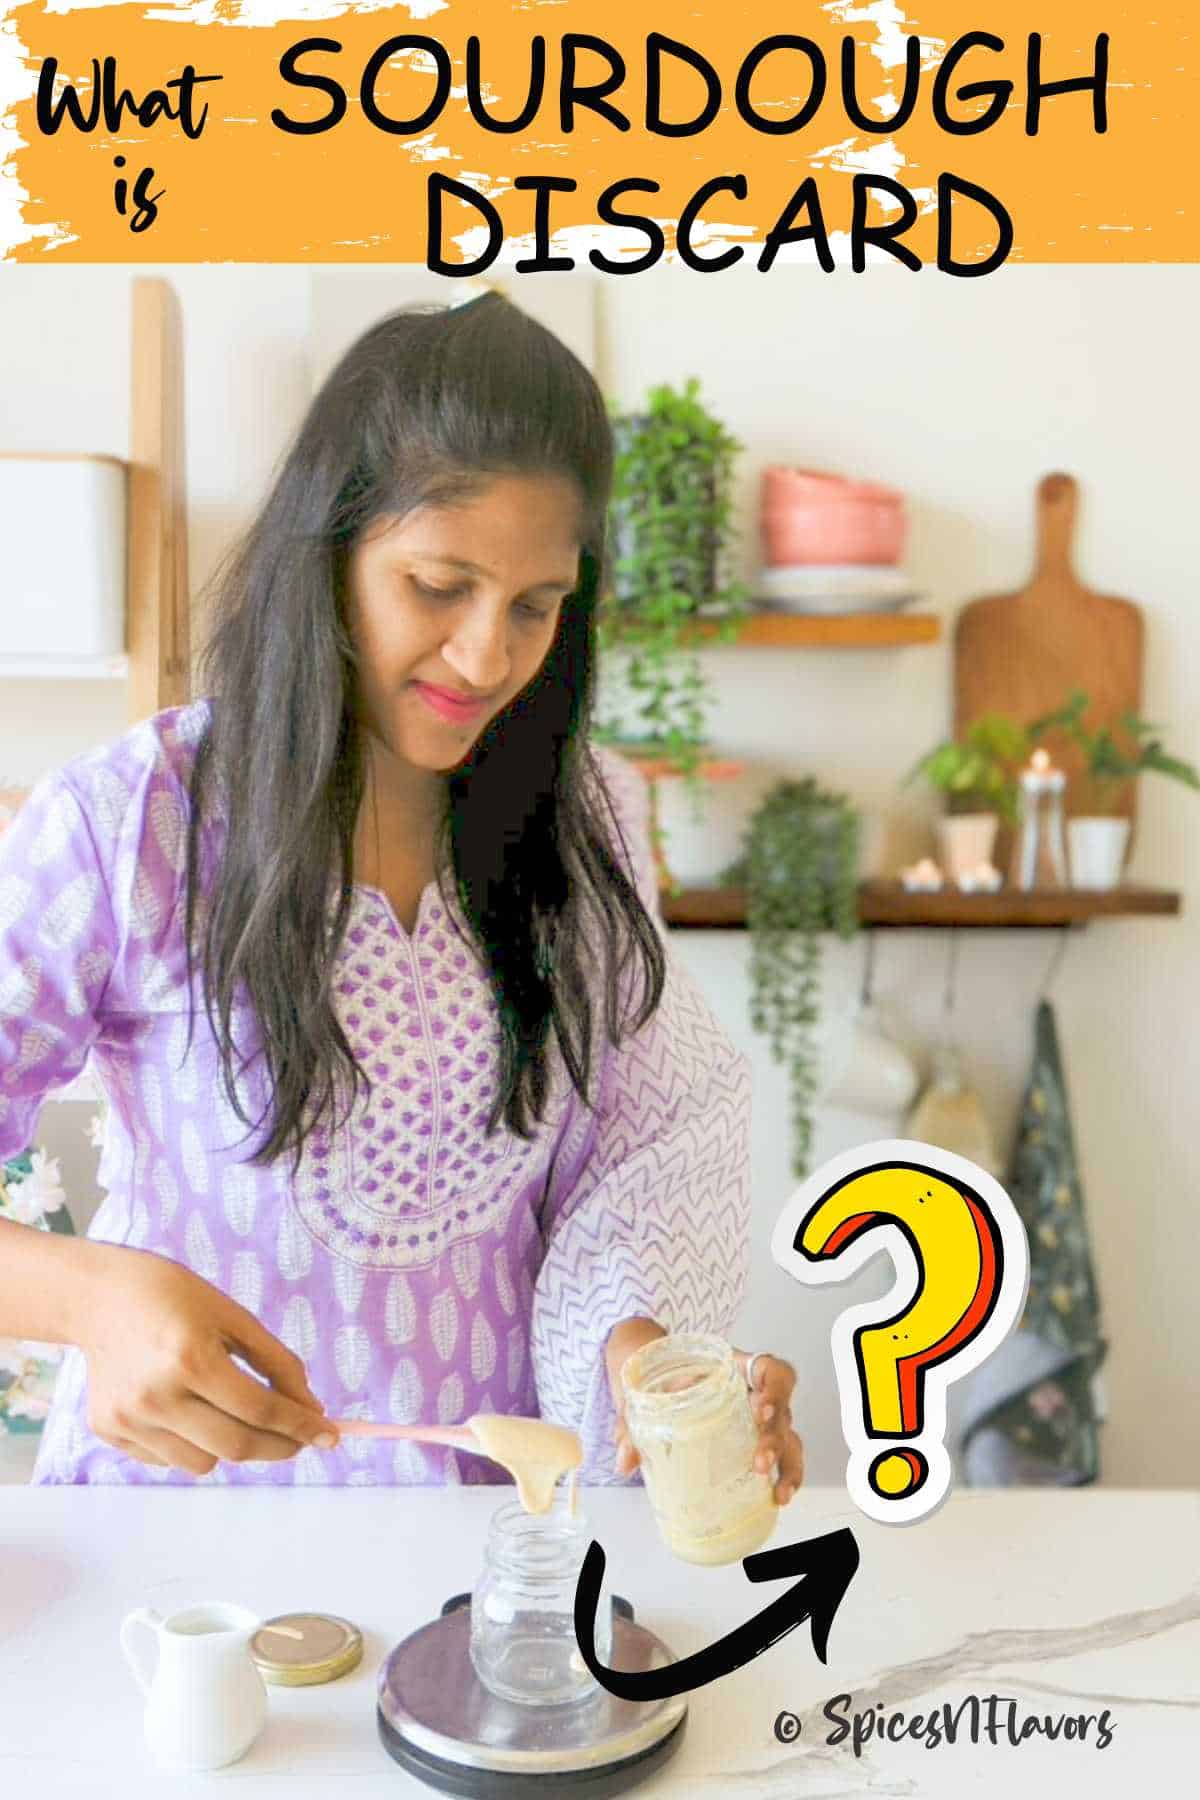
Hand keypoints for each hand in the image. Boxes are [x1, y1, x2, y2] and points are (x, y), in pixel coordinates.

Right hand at [77, 1244, 337, 1475]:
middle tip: (299, 1437)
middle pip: (236, 1446)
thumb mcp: (234, 1317)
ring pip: (204, 1462)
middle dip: (279, 1446)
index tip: (330, 1436)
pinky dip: (193, 1443)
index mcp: (191, 1358)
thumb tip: (311, 1408)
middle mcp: (157, 1396)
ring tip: (228, 1409)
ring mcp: (129, 1419)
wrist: (99, 1298)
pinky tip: (187, 1408)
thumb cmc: (175, 1298)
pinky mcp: (110, 1431)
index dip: (301, 1425)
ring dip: (232, 1445)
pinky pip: (169, 1459)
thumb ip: (277, 1363)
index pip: (260, 1409)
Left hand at [606, 1320, 804, 1504]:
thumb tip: (624, 1461)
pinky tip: (777, 1496)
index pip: (770, 1369)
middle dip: (775, 1436)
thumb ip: (632, 1422)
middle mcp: (754, 1391)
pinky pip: (782, 1455)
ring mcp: (758, 1418)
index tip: (760, 1408)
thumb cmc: (658, 1378)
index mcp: (733, 1368)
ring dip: (787, 1463)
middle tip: (760, 1460)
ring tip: (778, 1491)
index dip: (774, 1387)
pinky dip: (784, 1476)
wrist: (655, 1376)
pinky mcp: (755, 1440)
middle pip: (782, 1408)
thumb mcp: (644, 1391)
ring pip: (788, 1435)